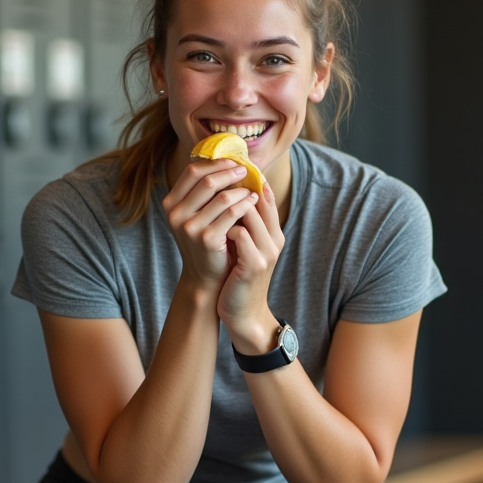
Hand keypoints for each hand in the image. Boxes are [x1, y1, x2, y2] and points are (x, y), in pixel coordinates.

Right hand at [161, 158, 259, 292]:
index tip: (232, 162)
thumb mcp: (195, 214)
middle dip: (229, 172)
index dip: (214, 163)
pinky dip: (246, 204)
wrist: (204, 275)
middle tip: (246, 171)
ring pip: (222, 196)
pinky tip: (253, 202)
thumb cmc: (204, 239)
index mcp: (170, 203)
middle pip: (206, 180)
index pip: (192, 171)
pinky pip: (232, 213)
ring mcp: (190, 227)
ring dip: (241, 190)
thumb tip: (225, 161)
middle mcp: (176, 214)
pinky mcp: (207, 239)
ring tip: (252, 190)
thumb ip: (202, 192)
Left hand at [218, 180, 285, 348]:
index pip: (265, 194)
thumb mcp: (245, 246)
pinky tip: (212, 230)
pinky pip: (240, 235)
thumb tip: (226, 193)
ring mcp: (266, 252)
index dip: (245, 179)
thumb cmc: (239, 276)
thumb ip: (243, 223)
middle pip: (257, 198)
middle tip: (212, 181)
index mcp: (274, 232)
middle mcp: (274, 239)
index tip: (223, 171)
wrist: (243, 312)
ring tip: (208, 205)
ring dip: (226, 206)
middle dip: (233, 188)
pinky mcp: (254, 265)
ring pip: (248, 213)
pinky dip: (225, 228)